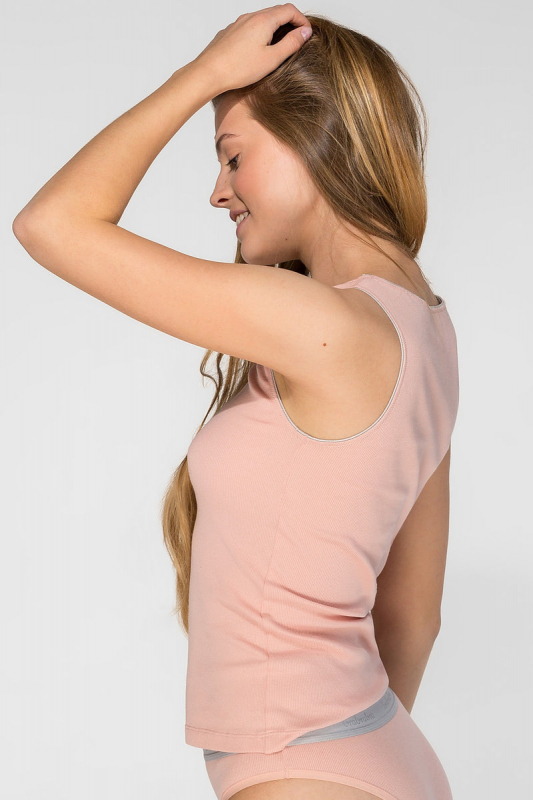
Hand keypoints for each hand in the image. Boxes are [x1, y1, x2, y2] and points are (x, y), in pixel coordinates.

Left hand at [192, 4, 311, 93]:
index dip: (302, 20)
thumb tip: (305, 33)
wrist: (209, 72)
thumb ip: (291, 44)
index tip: (307, 34)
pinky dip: (261, 32)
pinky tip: (259, 50)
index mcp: (263, 20)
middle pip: (276, 12)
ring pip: (262, 19)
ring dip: (275, 28)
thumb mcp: (272, 59)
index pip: (290, 10)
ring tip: (279, 46)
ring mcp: (238, 23)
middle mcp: (250, 17)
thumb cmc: (238, 68)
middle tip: (297, 39)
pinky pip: (249, 27)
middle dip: (290, 23)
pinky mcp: (230, 32)